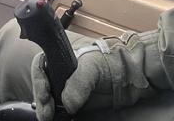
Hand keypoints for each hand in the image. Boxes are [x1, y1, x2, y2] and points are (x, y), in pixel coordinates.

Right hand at [30, 33, 159, 120]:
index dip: (39, 81)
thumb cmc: (114, 62)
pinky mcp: (78, 104)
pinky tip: (57, 119)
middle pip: (43, 86)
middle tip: (46, 115)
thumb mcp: (93, 67)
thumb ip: (79, 83)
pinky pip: (62, 111)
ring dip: (47, 110)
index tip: (45, 96)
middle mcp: (63, 74)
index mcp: (63, 59)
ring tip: (48, 119)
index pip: (41, 67)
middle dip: (42, 101)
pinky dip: (58, 116)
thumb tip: (67, 103)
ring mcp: (70, 89)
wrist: (134, 76)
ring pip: (50, 100)